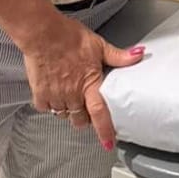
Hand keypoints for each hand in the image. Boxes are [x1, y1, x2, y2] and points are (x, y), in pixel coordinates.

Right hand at [20, 11, 143, 148]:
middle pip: (80, 119)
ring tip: (71, 96)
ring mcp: (55, 95)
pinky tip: (54, 93)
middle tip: (86, 107)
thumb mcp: (99, 45)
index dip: (105, 130)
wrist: (42, 34)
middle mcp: (72, 94)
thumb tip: (138, 54)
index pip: (100, 113)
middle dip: (85, 118)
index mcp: (89, 84)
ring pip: (63, 115)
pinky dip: (51, 104)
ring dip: (69, 110)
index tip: (108, 143)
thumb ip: (118, 56)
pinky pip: (46, 108)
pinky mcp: (39, 93)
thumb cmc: (69, 37)